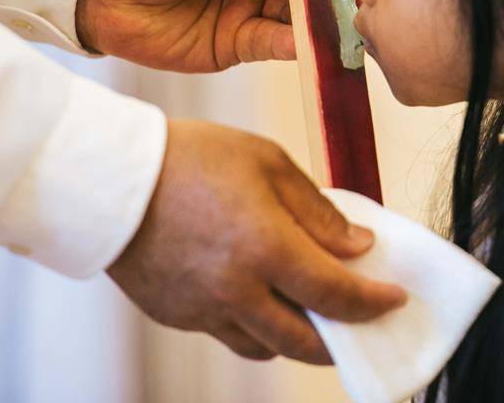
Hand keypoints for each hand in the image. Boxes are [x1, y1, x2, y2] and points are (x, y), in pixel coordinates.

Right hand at [108, 119, 406, 362]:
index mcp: (265, 248)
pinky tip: (261, 299)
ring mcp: (203, 309)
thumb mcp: (266, 161)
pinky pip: (228, 334)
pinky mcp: (176, 315)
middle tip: (362, 326)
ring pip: (266, 346)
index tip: (395, 298)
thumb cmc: (190, 156)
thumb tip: (358, 246)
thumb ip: (317, 209)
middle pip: (305, 341)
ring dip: (298, 338)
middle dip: (343, 340)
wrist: (108, 177)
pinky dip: (254, 325)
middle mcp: (237, 290)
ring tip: (314, 315)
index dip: (374, 302)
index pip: (337, 295)